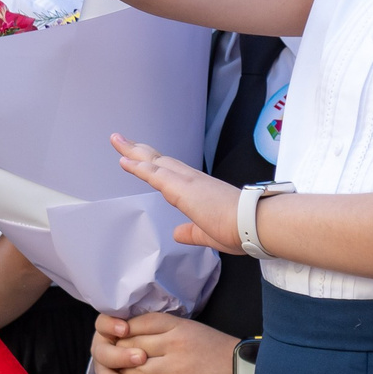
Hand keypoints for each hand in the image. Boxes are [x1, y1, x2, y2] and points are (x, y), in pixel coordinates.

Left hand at [91, 312, 241, 373]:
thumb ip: (169, 331)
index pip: (139, 323)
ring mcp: (177, 365)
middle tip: (112, 367)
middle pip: (132, 347)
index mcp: (177, 325)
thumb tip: (140, 339)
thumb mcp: (194, 331)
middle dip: (118, 358)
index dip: (122, 332)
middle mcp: (174, 342)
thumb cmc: (220, 350)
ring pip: (137, 371)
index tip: (115, 341)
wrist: (246, 369)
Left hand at [112, 136, 243, 253]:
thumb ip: (191, 233)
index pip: (171, 173)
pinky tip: (125, 161)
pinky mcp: (184, 190)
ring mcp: (188, 182)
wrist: (255, 224)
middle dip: (139, 150)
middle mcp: (193, 180)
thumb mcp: (209, 234)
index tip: (138, 157)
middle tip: (120, 139)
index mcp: (200, 190)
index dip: (154, 164)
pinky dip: (140, 168)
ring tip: (117, 140)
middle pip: (160, 160)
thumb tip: (177, 233)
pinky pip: (156, 175)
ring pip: (156, 162)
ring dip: (134, 152)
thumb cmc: (241, 230)